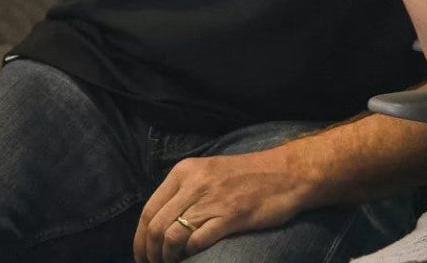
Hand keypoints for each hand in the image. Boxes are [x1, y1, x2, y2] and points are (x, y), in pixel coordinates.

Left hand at [134, 149, 313, 262]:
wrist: (286, 173)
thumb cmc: (248, 176)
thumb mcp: (208, 172)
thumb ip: (184, 190)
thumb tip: (161, 220)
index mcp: (184, 172)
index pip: (148, 209)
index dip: (140, 238)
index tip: (142, 254)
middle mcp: (193, 184)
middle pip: (154, 226)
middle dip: (149, 252)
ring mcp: (211, 200)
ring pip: (170, 236)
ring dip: (166, 258)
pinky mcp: (230, 216)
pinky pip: (196, 241)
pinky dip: (189, 255)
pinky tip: (192, 259)